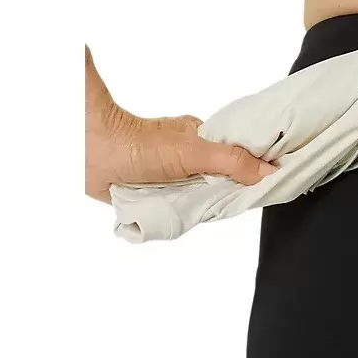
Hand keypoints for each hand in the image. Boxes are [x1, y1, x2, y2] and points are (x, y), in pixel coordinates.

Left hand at [85, 45, 275, 203]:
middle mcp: (190, 158)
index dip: (252, 173)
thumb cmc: (137, 144)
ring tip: (203, 212)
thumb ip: (231, 161)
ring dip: (200, 207)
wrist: (87, 154)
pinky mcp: (156, 194)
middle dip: (226, 195)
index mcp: (203, 140)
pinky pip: (176, 209)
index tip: (266, 187)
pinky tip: (183, 217)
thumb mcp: (193, 152)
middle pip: (220, 182)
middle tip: (230, 205)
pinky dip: (179, 214)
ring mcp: (173, 177)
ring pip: (198, 198)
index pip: (238, 159)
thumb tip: (270, 170)